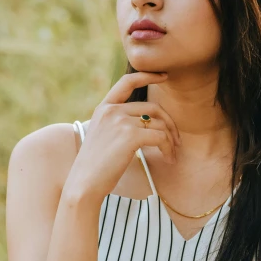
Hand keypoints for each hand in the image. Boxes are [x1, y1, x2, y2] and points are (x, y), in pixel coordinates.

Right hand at [65, 70, 181, 201]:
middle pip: (153, 108)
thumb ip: (118, 125)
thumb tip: (147, 124)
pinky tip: (168, 159)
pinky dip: (168, 149)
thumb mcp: (102, 137)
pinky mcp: (130, 136)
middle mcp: (112, 110)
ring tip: (171, 156)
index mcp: (103, 108)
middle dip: (170, 124)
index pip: (127, 82)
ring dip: (170, 141)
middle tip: (176, 141)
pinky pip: (160, 137)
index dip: (148, 76)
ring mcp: (121, 121)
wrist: (84, 184)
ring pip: (160, 125)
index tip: (164, 76)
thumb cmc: (95, 168)